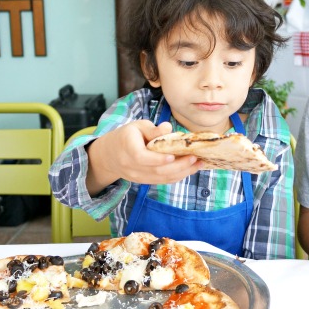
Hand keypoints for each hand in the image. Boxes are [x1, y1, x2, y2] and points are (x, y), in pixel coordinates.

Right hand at [86, 121, 202, 192]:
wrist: (109, 155)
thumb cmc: (126, 136)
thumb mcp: (137, 127)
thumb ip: (152, 130)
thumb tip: (167, 128)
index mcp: (127, 149)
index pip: (142, 158)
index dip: (158, 159)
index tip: (173, 155)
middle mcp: (131, 167)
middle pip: (156, 171)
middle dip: (178, 166)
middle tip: (195, 158)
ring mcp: (137, 177)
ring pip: (161, 178)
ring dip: (182, 173)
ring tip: (199, 164)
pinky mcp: (144, 181)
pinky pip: (162, 181)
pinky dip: (177, 176)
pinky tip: (190, 169)